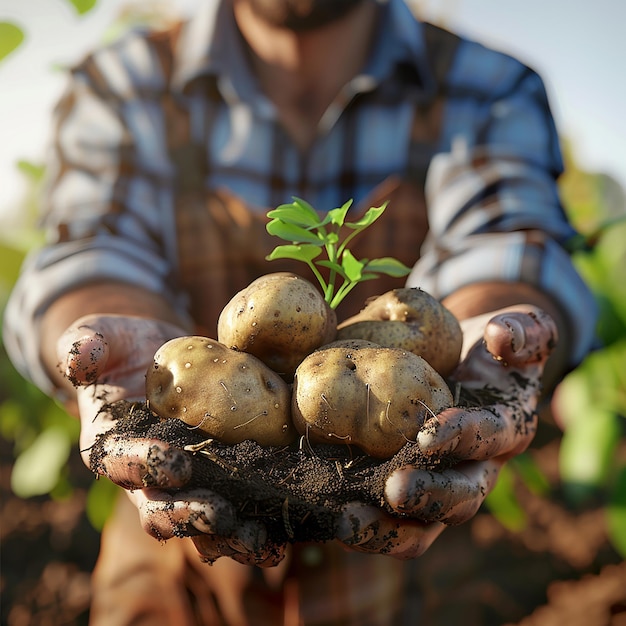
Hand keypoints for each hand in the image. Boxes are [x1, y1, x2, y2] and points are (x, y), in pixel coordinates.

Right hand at [58, 315, 285, 566]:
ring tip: (263, 543)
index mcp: (112, 445)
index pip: (121, 462)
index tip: (176, 463)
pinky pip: (234, 509)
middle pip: (162, 508)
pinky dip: (255, 527)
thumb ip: (88, 342)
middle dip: (190, 516)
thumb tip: (77, 353)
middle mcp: (145, 476)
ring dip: (230, 537)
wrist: (160, 359)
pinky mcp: (218, 480)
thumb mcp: (107, 335)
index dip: (145, 465)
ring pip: (201, 523)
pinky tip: (283, 537)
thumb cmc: (129, 348)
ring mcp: (184, 484)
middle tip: (221, 515)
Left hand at [336, 305, 556, 556]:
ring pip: (423, 524)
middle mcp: (477, 467)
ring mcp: (440, 484)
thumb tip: (501, 335)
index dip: (461, 438)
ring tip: (349, 522)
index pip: (488, 437)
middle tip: (394, 491)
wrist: (463, 361)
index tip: (427, 435)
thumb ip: (524, 330)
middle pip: (460, 497)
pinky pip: (389, 519)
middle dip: (428, 496)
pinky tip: (328, 518)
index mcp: (507, 429)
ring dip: (388, 529)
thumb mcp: (520, 329)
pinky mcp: (406, 488)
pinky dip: (362, 525)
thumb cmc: (490, 347)